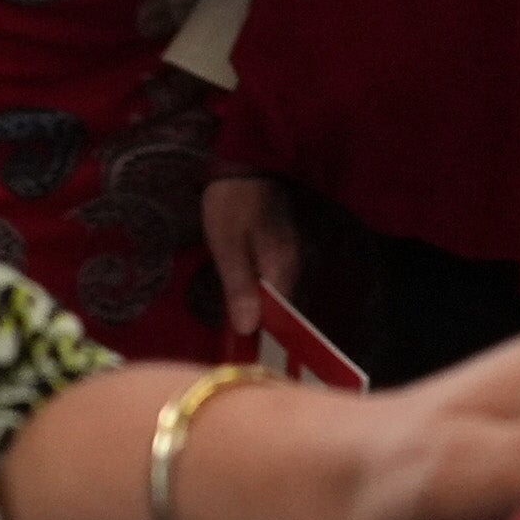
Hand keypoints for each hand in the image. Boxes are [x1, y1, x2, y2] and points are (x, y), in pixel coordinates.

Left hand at [201, 172, 301, 339]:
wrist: (242, 167)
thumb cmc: (232, 206)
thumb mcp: (227, 247)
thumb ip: (239, 287)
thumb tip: (249, 329)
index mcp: (282, 268)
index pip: (282, 315)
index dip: (266, 336)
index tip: (246, 352)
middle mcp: (292, 266)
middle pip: (281, 309)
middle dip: (262, 326)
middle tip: (235, 342)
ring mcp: (288, 257)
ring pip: (276, 296)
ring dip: (258, 312)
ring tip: (235, 328)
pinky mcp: (278, 250)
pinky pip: (271, 283)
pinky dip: (257, 296)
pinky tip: (239, 300)